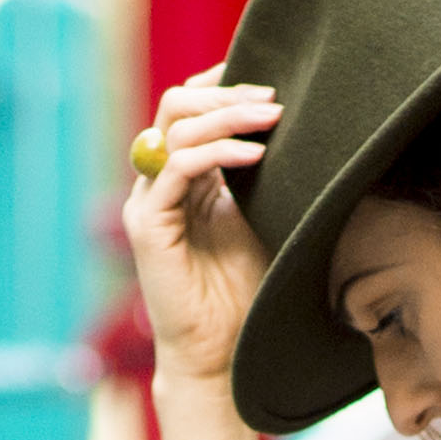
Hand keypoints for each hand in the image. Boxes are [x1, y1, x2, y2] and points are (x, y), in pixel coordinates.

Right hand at [126, 73, 279, 385]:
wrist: (222, 353)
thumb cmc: (245, 292)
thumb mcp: (261, 216)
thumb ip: (262, 174)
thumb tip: (293, 125)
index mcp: (183, 176)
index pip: (189, 109)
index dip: (223, 87)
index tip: (272, 86)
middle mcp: (159, 182)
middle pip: (177, 106)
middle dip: (227, 96)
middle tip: (274, 101)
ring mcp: (148, 201)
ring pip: (175, 128)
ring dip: (228, 117)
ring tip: (273, 119)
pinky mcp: (148, 225)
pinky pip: (176, 167)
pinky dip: (217, 153)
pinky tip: (255, 155)